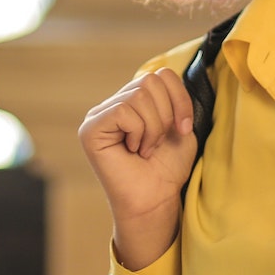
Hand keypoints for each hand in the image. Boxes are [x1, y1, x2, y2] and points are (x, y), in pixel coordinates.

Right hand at [78, 68, 198, 268]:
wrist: (156, 200)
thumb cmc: (166, 168)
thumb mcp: (179, 126)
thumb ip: (175, 98)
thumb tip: (171, 73)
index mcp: (133, 101)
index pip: (161, 74)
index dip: (180, 98)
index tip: (184, 128)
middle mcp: (113, 104)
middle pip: (150, 80)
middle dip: (167, 114)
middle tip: (159, 143)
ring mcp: (99, 116)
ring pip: (139, 95)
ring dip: (154, 127)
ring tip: (146, 149)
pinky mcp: (90, 129)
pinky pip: (123, 110)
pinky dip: (139, 132)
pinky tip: (133, 150)